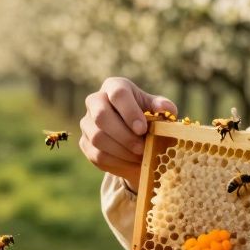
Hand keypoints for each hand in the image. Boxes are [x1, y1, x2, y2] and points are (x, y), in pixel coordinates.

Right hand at [80, 77, 176, 192]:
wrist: (133, 135)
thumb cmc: (146, 116)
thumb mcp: (155, 109)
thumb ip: (162, 107)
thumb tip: (165, 108)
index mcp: (114, 86)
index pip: (118, 94)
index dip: (130, 112)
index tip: (143, 129)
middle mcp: (95, 101)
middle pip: (101, 116)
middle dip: (124, 136)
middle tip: (142, 148)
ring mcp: (87, 122)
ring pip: (98, 138)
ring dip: (122, 151)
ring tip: (141, 157)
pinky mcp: (85, 142)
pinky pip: (97, 155)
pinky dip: (117, 162)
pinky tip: (132, 163)